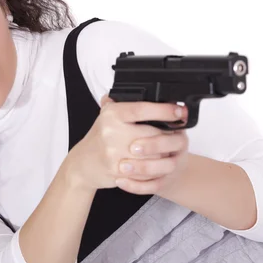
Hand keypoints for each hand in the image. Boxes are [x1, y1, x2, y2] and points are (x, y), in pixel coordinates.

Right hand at [63, 93, 189, 195]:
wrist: (83, 163)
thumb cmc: (100, 138)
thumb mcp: (107, 116)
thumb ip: (123, 103)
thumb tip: (149, 91)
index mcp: (111, 115)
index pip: (142, 109)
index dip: (164, 110)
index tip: (179, 111)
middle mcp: (111, 133)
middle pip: (153, 134)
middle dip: (169, 135)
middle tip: (178, 133)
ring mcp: (114, 153)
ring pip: (153, 155)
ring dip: (166, 153)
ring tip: (169, 149)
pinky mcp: (118, 171)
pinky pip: (146, 171)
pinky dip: (156, 168)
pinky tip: (159, 163)